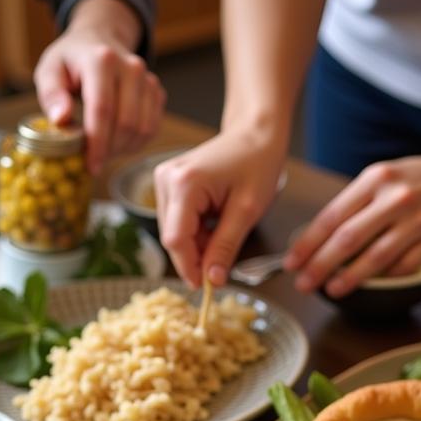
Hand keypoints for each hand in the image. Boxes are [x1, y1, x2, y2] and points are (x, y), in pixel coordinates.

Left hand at [34, 0, 163, 173]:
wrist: (99, 40)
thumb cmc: (70, 61)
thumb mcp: (49, 71)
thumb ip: (52, 95)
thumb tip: (61, 119)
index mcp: (101, 60)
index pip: (103, 110)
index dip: (97, 143)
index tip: (90, 166)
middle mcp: (131, 67)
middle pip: (126, 123)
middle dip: (110, 150)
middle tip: (93, 161)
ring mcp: (147, 79)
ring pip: (142, 129)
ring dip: (122, 149)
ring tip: (103, 151)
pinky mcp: (156, 92)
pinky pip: (151, 128)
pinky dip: (135, 143)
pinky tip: (117, 143)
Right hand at [155, 129, 286, 287]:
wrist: (255, 133)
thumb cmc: (257, 164)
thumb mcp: (246, 211)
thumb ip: (225, 247)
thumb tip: (212, 281)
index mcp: (184, 184)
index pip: (176, 239)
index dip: (189, 267)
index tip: (206, 286)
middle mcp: (166, 180)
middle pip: (173, 237)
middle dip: (196, 256)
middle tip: (222, 262)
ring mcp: (164, 180)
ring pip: (174, 232)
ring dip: (197, 245)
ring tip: (223, 235)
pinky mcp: (167, 184)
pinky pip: (177, 221)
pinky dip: (195, 233)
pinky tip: (214, 226)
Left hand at [284, 141, 420, 295]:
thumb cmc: (418, 180)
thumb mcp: (383, 177)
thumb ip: (354, 204)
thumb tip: (317, 240)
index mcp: (376, 179)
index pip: (332, 216)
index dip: (308, 243)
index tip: (291, 263)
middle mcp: (396, 198)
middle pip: (348, 239)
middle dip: (320, 265)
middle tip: (302, 284)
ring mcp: (419, 220)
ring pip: (376, 257)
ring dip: (349, 278)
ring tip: (330, 290)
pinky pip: (403, 266)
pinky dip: (383, 277)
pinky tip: (368, 283)